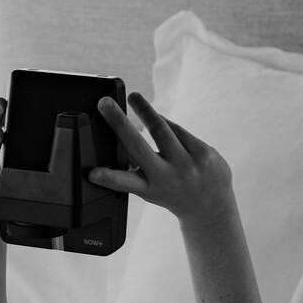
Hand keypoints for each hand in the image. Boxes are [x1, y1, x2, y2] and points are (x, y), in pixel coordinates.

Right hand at [88, 92, 231, 226]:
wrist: (210, 206)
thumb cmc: (171, 191)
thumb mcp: (149, 187)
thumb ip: (135, 167)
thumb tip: (119, 134)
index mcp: (149, 188)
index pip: (126, 184)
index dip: (108, 178)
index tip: (91, 173)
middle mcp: (168, 178)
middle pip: (140, 147)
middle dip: (119, 123)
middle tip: (104, 103)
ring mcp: (187, 165)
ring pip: (162, 129)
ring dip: (145, 110)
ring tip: (133, 97)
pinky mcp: (203, 153)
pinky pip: (178, 129)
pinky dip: (165, 123)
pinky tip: (158, 119)